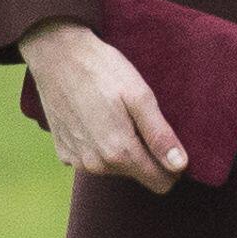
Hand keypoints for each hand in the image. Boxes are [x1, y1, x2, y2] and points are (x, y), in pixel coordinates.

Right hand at [18, 18, 187, 191]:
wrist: (57, 55)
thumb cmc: (103, 71)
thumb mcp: (140, 96)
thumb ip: (160, 135)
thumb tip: (180, 165)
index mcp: (119, 153)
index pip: (160, 182)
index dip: (172, 166)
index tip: (169, 141)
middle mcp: (96, 165)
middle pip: (138, 173)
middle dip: (146, 153)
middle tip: (139, 118)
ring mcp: (77, 160)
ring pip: (115, 168)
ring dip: (122, 147)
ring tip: (117, 115)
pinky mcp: (63, 152)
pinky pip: (93, 159)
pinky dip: (99, 143)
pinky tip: (96, 118)